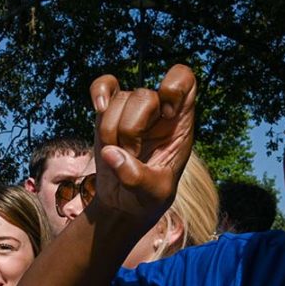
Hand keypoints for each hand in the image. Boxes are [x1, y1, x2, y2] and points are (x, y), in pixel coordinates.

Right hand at [89, 64, 195, 222]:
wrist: (124, 203)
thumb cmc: (147, 198)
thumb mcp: (152, 194)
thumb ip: (136, 177)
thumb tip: (111, 153)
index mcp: (180, 124)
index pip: (185, 82)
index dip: (174, 88)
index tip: (166, 114)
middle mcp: (158, 111)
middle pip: (145, 95)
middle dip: (131, 128)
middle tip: (131, 155)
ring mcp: (133, 109)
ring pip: (119, 100)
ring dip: (111, 132)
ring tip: (118, 154)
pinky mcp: (109, 112)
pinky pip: (104, 86)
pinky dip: (99, 92)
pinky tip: (99, 108)